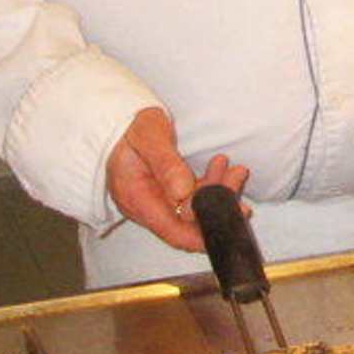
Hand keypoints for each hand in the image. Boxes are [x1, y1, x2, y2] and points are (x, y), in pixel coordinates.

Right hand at [105, 107, 249, 252]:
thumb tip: (182, 193)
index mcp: (137, 198)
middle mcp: (146, 206)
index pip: (174, 231)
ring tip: (236, 170)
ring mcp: (155, 201)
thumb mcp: (149, 137)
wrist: (116, 122)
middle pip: (187, 223)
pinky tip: (221, 168)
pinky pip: (191, 198)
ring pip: (193, 209)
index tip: (230, 214)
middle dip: (218, 204)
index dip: (203, 232)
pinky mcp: (163, 193)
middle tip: (238, 176)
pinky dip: (210, 186)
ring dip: (218, 192)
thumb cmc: (129, 127)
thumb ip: (166, 165)